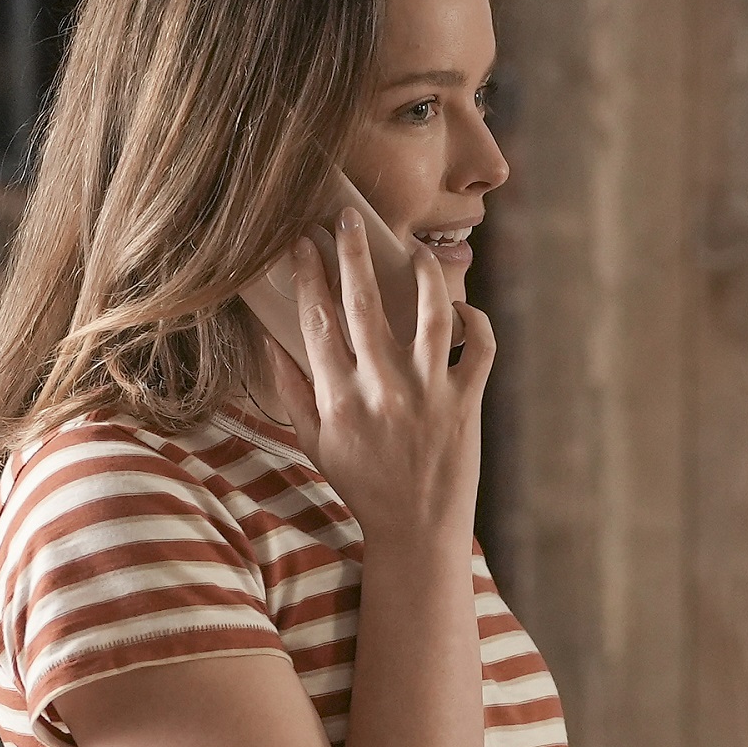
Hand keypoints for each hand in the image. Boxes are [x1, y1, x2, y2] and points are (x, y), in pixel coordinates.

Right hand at [264, 209, 494, 553]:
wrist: (418, 530)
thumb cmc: (363, 485)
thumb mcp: (315, 443)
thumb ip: (292, 392)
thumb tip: (268, 341)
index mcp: (339, 397)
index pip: (317, 321)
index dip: (308, 274)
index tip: (301, 240)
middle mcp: (382, 389)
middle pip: (364, 305)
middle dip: (352, 254)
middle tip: (347, 217)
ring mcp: (429, 393)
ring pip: (430, 314)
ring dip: (424, 275)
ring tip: (417, 250)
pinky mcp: (467, 402)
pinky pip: (479, 346)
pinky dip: (474, 321)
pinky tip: (460, 310)